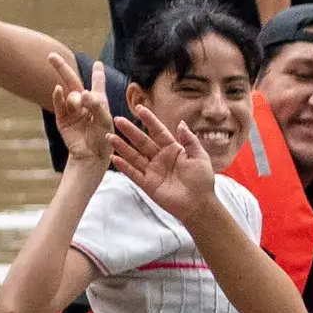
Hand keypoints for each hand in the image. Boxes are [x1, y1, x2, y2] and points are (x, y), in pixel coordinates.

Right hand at [88, 85, 213, 217]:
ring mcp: (152, 171)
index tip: (139, 108)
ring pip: (134, 156)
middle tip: (117, 120)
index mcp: (173, 149)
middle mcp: (160, 158)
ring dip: (122, 146)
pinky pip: (133, 173)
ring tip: (110, 136)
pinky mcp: (148, 184)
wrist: (198, 204)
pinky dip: (123, 166)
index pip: (158, 131)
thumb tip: (181, 123)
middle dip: (130, 131)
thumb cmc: (202, 180)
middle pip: (142, 142)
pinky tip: (113, 158)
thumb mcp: (199, 156)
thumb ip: (190, 140)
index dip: (149, 120)